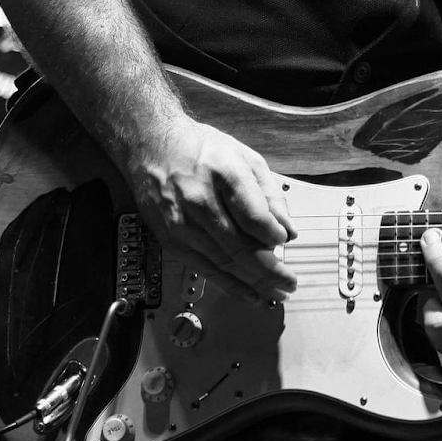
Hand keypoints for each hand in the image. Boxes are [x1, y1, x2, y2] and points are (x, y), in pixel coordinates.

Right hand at [129, 115, 296, 303]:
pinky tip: (248, 294)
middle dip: (270, 270)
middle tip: (289, 283)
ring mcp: (182, 223)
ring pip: (223, 262)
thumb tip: (287, 229)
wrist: (152, 146)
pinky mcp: (171, 239)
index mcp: (224, 174)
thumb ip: (269, 193)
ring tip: (275, 293)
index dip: (274, 235)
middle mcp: (200, 200)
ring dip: (253, 283)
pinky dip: (229, 285)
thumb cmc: (201, 149)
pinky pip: (204, 269)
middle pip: (240, 246)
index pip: (254, 217)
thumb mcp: (245, 158)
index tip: (285, 241)